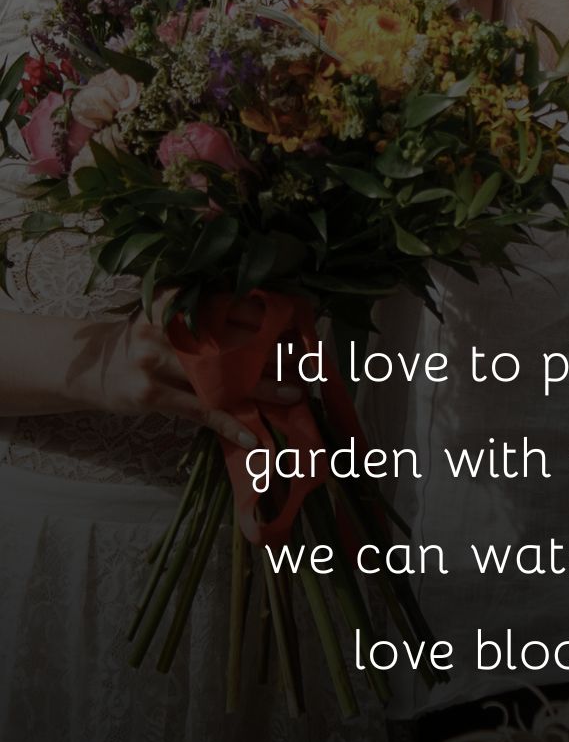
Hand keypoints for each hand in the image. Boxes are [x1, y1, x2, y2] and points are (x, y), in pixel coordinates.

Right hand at [69, 299, 301, 447]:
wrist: (90, 368)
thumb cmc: (142, 341)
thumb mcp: (164, 316)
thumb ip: (202, 312)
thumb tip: (263, 316)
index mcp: (171, 303)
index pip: (225, 305)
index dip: (262, 316)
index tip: (295, 324)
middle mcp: (162, 330)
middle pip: (227, 342)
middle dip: (269, 353)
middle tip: (304, 360)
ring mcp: (154, 363)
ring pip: (218, 379)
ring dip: (259, 389)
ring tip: (293, 395)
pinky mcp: (151, 396)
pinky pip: (200, 412)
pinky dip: (229, 425)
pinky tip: (254, 438)